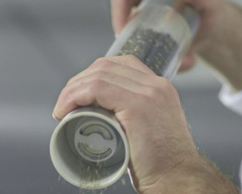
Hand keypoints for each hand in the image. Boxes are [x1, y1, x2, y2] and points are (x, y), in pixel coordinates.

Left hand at [52, 55, 237, 192]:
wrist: (178, 177)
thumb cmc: (162, 163)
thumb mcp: (153, 128)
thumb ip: (138, 116)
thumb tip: (109, 117)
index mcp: (162, 88)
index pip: (123, 64)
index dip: (95, 74)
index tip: (80, 95)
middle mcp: (157, 85)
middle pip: (108, 65)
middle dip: (79, 81)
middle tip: (66, 104)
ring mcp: (149, 93)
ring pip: (100, 75)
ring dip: (72, 90)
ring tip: (63, 109)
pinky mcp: (138, 106)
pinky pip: (98, 88)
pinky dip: (75, 96)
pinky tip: (66, 110)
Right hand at [110, 0, 224, 71]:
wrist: (216, 30)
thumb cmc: (212, 9)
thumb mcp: (210, 0)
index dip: (117, 13)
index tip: (123, 32)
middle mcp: (142, 10)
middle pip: (120, 25)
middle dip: (124, 43)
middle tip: (138, 57)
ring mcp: (145, 29)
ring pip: (128, 45)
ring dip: (137, 58)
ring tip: (159, 65)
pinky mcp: (150, 47)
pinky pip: (141, 58)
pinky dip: (152, 67)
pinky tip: (174, 69)